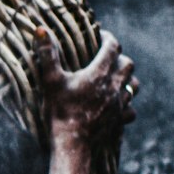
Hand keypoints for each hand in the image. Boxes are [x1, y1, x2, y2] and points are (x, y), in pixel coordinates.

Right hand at [35, 27, 138, 148]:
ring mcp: (118, 105)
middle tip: (107, 58)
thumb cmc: (60, 111)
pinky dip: (126, 104)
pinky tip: (116, 105)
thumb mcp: (50, 81)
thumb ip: (48, 54)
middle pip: (128, 64)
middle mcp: (113, 87)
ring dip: (126, 79)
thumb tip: (40, 29)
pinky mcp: (118, 120)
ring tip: (114, 79)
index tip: (100, 36)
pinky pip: (130, 110)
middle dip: (119, 58)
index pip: (113, 46)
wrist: (72, 144)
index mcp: (100, 73)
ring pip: (133, 86)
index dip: (107, 38)